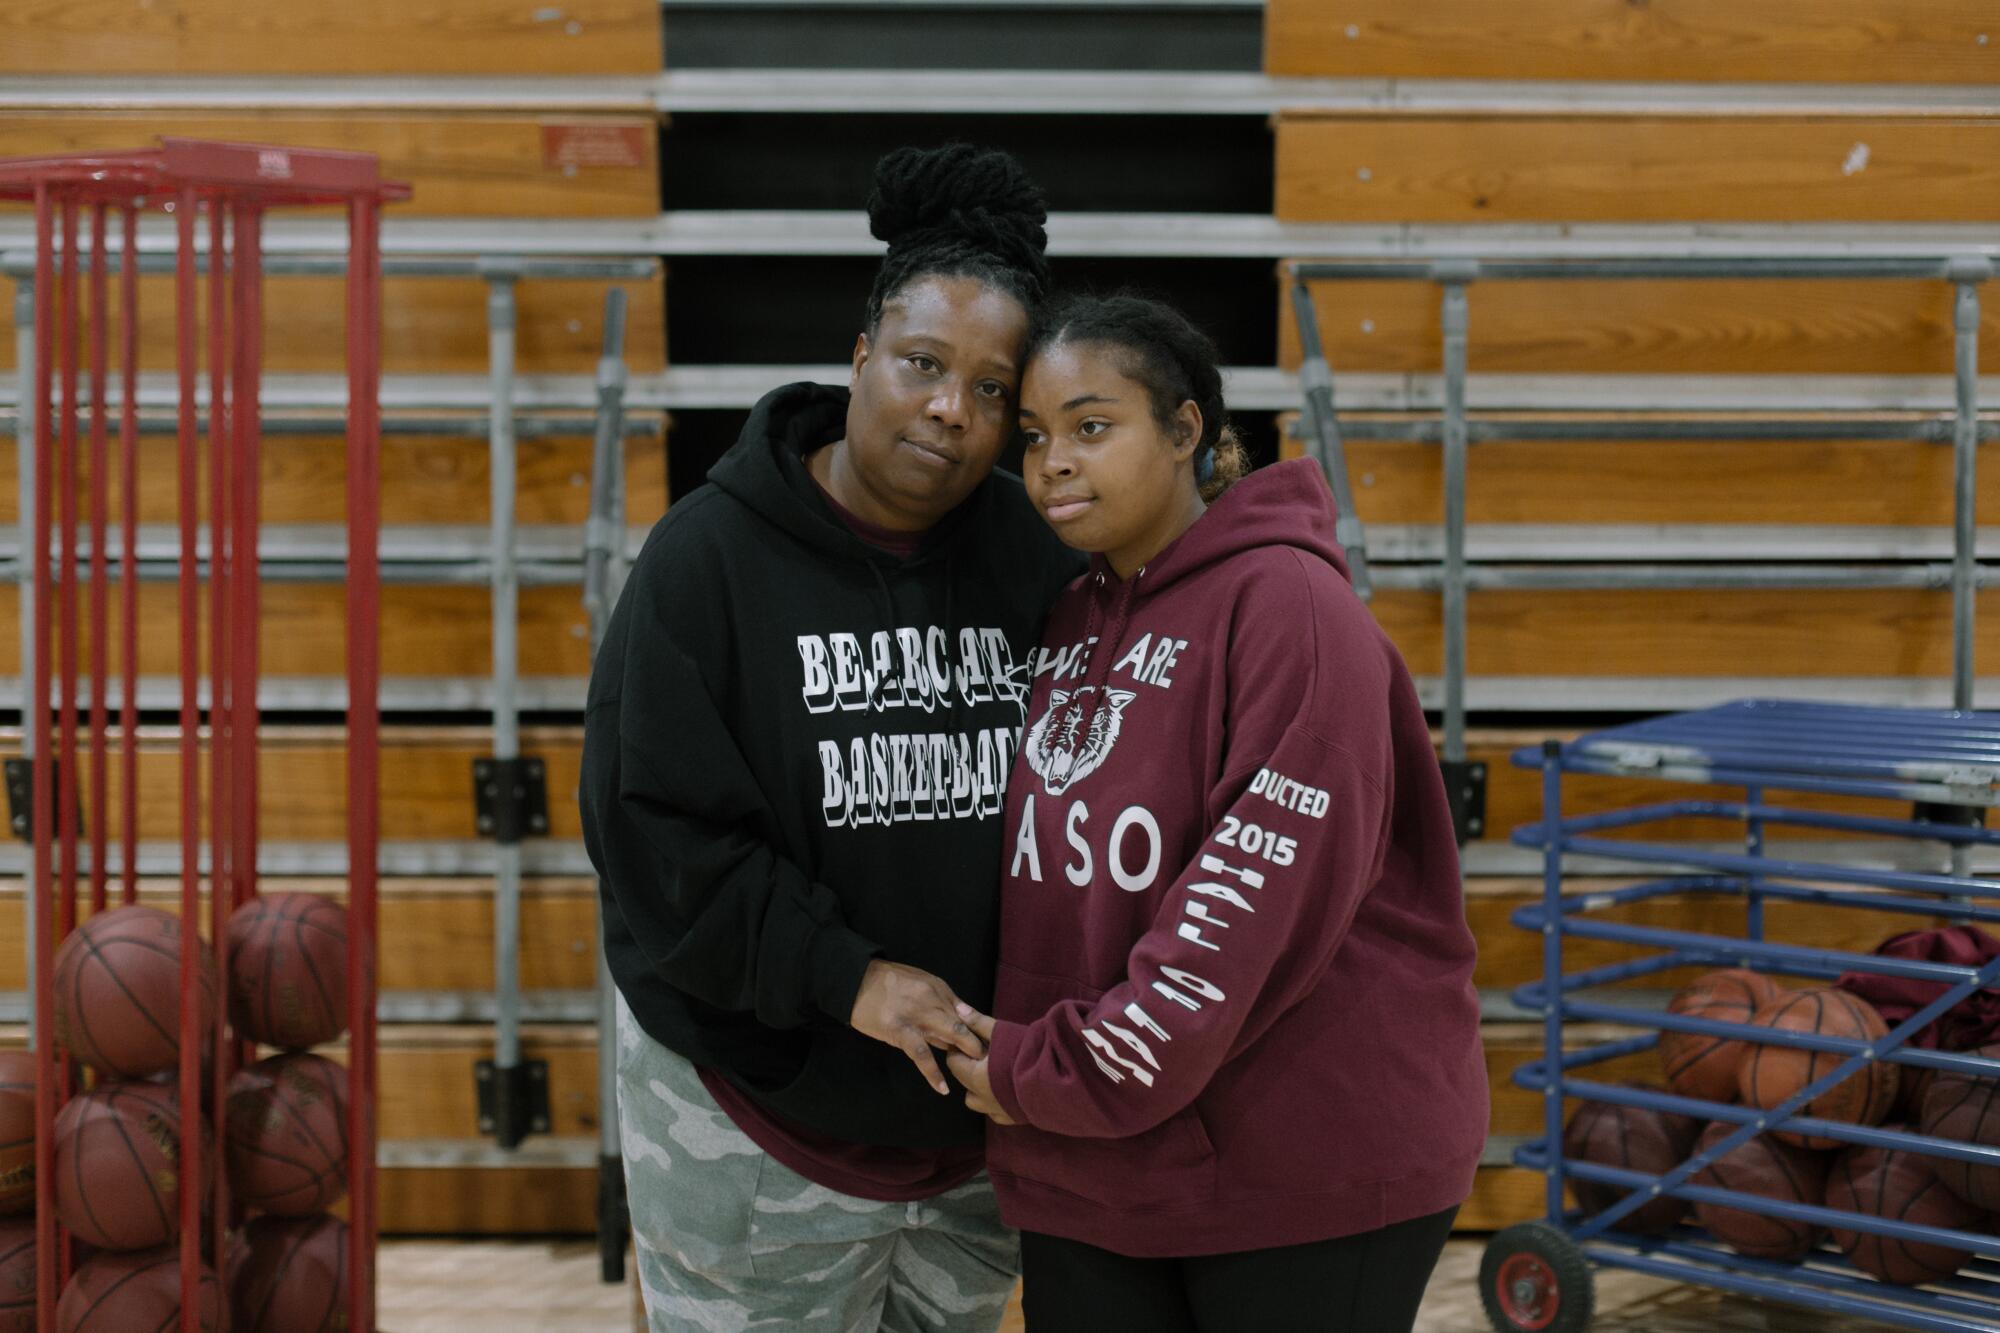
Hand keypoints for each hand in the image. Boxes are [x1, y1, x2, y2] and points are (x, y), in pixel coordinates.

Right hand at [849, 960, 983, 1094]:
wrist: (855, 981)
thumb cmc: (887, 982)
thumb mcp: (919, 981)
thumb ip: (942, 998)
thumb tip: (965, 1016)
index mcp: (938, 988)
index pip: (965, 1012)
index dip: (978, 1030)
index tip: (990, 1046)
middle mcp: (932, 1000)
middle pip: (962, 1024)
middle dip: (977, 1043)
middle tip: (990, 1062)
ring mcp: (916, 1016)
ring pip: (948, 1036)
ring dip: (963, 1054)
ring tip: (973, 1073)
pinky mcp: (899, 1030)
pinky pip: (920, 1054)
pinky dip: (933, 1072)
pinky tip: (942, 1088)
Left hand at [945, 1003, 1016, 1125]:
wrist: (1056, 1079)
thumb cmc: (1026, 1053)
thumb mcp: (1002, 1032)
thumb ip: (978, 1022)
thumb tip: (958, 1009)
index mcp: (974, 1076)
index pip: (954, 1062)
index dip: (960, 1049)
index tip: (971, 1040)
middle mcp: (981, 1097)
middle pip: (964, 1081)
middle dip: (968, 1067)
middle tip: (984, 1053)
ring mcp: (996, 1110)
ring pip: (976, 1100)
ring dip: (979, 1088)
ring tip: (993, 1073)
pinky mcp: (1012, 1118)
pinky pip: (994, 1112)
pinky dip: (995, 1102)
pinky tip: (1007, 1091)